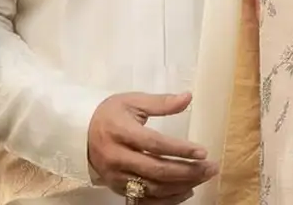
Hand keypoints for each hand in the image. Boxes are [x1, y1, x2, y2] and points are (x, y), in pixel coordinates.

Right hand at [87, 92, 217, 200]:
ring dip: (182, 185)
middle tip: (211, 167)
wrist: (81, 133)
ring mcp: (116, 176)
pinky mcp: (117, 189)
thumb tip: (188, 97)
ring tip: (202, 177)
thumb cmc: (110, 114)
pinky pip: (146, 200)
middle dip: (187, 170)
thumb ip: (161, 103)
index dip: (180, 149)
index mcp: (119, 131)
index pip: (154, 144)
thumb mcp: (132, 102)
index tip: (203, 151)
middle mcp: (116, 157)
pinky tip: (186, 190)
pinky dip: (168, 199)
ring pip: (153, 188)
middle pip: (156, 170)